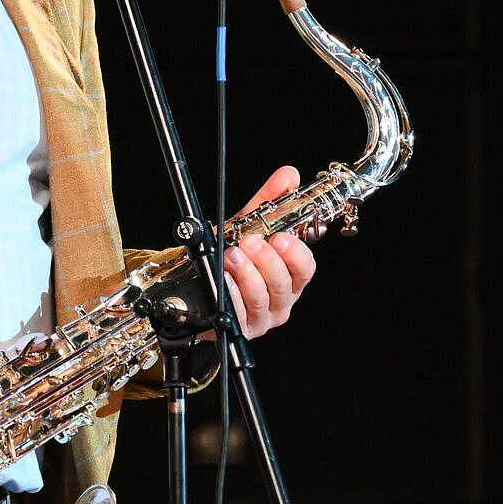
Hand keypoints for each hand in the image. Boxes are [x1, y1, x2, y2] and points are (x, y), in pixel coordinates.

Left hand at [222, 165, 316, 338]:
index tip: (280, 237)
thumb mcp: (248, 227)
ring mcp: (260, 317)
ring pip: (262, 299)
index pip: (305, 269)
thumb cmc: (231, 257)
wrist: (197, 284)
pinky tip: (223, 280)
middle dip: (266, 261)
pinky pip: (238, 314)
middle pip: (284, 285)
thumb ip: (269, 202)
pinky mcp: (239, 328)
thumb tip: (288, 175)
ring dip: (247, 275)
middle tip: (249, 242)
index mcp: (289, 277)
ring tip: (231, 255)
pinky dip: (231, 294)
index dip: (296, 253)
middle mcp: (280, 300)